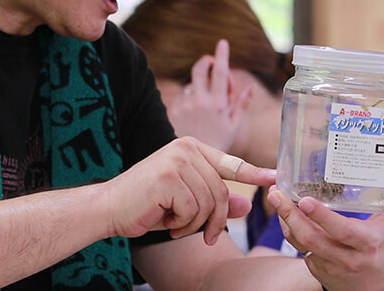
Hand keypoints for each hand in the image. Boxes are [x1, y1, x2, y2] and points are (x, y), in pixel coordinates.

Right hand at [105, 137, 274, 245]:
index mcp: (191, 148)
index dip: (255, 173)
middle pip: (222, 190)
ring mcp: (176, 159)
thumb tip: (247, 203)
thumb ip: (216, 200)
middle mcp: (185, 148)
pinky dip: (182, 224)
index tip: (275, 178)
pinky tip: (165, 220)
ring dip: (195, 224)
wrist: (108, 208)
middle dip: (215, 219)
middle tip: (203, 235)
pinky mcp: (168, 176)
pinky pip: (192, 209)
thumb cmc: (147, 204)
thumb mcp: (186, 202)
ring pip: (209, 202)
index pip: (231, 162)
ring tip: (175, 224)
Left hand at [165, 39, 251, 151]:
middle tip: (215, 55)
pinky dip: (190, 98)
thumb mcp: (233, 126)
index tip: (223, 43)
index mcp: (218, 105)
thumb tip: (249, 87)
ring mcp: (185, 105)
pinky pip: (183, 95)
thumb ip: (240, 104)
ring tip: (206, 92)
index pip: (220, 73)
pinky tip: (193, 113)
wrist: (192, 162)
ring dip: (201, 81)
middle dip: (209, 59)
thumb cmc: (217, 144)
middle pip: (201, 69)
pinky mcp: (174, 109)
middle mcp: (201, 102)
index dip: (222, 56)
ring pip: (193, 82)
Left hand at [268, 165, 383, 290]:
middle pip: (314, 239)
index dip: (322, 218)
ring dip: (286, 221)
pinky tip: (283, 211)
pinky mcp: (317, 269)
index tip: (306, 200)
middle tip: (277, 193)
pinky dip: (290, 229)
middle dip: (292, 216)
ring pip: (302, 243)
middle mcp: (347, 258)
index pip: (343, 231)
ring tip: (275, 197)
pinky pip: (299, 248)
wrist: (375, 287)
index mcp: (368, 244)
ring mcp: (330, 265)